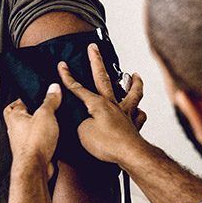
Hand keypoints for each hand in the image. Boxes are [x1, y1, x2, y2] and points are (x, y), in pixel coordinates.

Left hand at [2, 84, 63, 177]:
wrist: (36, 168)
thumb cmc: (34, 143)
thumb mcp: (46, 114)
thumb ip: (50, 100)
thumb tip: (53, 88)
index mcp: (14, 116)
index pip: (16, 102)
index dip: (28, 97)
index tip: (40, 95)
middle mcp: (16, 129)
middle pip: (24, 115)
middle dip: (35, 112)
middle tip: (47, 108)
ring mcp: (23, 141)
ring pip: (32, 129)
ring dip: (42, 126)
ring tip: (53, 122)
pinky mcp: (33, 151)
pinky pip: (39, 140)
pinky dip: (46, 138)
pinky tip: (56, 137)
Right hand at [58, 44, 147, 164]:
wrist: (129, 154)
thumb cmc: (107, 144)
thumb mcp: (82, 132)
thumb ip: (79, 122)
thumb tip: (81, 119)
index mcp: (97, 104)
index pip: (78, 88)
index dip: (68, 77)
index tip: (62, 65)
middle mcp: (112, 104)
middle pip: (103, 79)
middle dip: (96, 61)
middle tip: (94, 48)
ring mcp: (125, 113)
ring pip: (132, 93)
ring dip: (133, 82)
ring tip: (134, 74)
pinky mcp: (133, 125)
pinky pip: (139, 116)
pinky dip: (139, 112)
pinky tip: (139, 110)